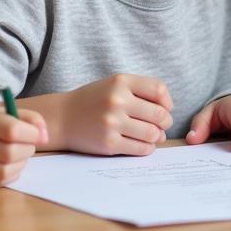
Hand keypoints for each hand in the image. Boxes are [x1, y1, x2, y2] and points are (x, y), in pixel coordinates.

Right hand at [0, 104, 47, 186]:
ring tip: (21, 156)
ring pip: (4, 171)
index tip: (36, 135)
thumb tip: (44, 139)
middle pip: (9, 153)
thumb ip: (32, 120)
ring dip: (21, 164)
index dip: (31, 134)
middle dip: (27, 150)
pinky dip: (11, 175)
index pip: (11, 130)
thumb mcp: (9, 111)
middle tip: (28, 146)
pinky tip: (11, 165)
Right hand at [58, 74, 172, 155]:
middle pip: (159, 114)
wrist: (62, 118)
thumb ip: (142, 90)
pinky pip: (140, 148)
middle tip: (163, 125)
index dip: (167, 101)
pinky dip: (147, 148)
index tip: (166, 108)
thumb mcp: (116, 84)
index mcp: (121, 82)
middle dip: (166, 122)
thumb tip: (168, 110)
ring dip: (158, 136)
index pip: (159, 90)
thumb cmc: (94, 100)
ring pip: (152, 133)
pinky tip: (144, 144)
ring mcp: (112, 123)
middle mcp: (117, 101)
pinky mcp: (109, 143)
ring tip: (155, 136)